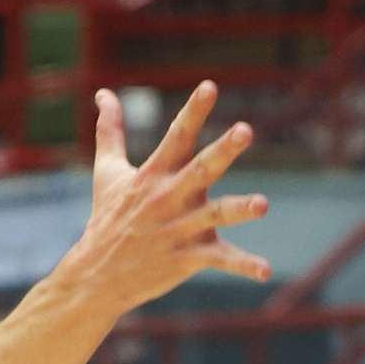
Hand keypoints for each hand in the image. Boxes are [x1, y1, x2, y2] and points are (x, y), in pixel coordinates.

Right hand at [68, 81, 271, 313]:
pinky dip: (243, 266)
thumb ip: (110, 131)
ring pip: (216, 215)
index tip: (210, 87)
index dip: (194, 112)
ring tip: (263, 204)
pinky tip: (265, 272)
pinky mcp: (188, 258)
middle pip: (201, 169)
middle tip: (246, 130)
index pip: (177, 136)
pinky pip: (220, 261)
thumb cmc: (107, 220)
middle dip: (224, 151)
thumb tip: (103, 93)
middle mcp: (169, 198)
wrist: (98, 276)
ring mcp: (181, 229)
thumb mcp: (106, 172)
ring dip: (239, 209)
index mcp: (154, 174)